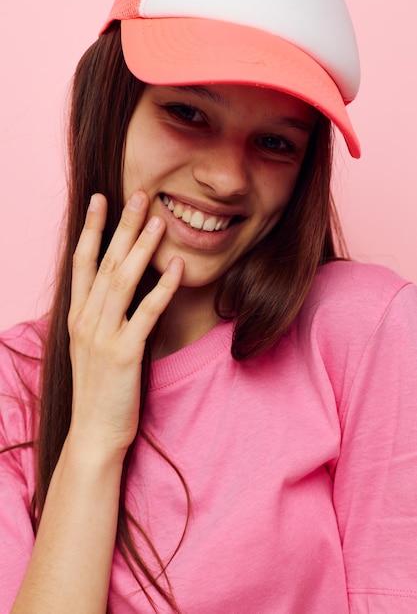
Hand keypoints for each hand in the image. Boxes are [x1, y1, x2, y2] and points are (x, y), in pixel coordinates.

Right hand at [67, 191, 183, 456]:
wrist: (94, 434)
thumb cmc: (99, 391)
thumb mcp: (92, 348)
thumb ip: (101, 317)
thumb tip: (117, 291)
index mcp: (77, 317)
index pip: (82, 263)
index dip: (92, 230)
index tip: (101, 200)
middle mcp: (86, 321)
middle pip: (105, 263)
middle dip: (121, 227)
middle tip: (138, 194)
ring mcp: (102, 337)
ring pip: (122, 281)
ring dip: (141, 248)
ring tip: (158, 219)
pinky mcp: (124, 354)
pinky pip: (146, 313)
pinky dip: (161, 288)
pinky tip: (177, 267)